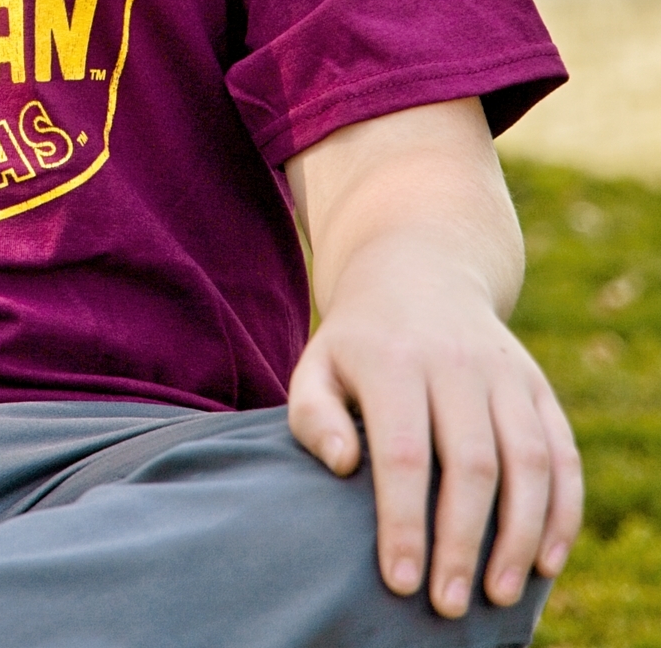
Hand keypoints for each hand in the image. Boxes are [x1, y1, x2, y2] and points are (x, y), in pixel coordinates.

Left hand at [288, 236, 581, 616]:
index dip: (405, 522)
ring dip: (521, 537)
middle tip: (447, 606)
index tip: (401, 581)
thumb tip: (341, 467)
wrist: (418, 268)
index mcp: (392, 359)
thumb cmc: (358, 341)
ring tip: (499, 595)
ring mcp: (503, 372)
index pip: (403, 453)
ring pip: (528, 462)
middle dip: (462, 544)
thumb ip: (312, 415)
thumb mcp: (317, 364)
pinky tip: (548, 561)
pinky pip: (562, 452)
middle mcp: (454, 362)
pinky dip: (563, 511)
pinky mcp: (537, 385)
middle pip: (470, 465)